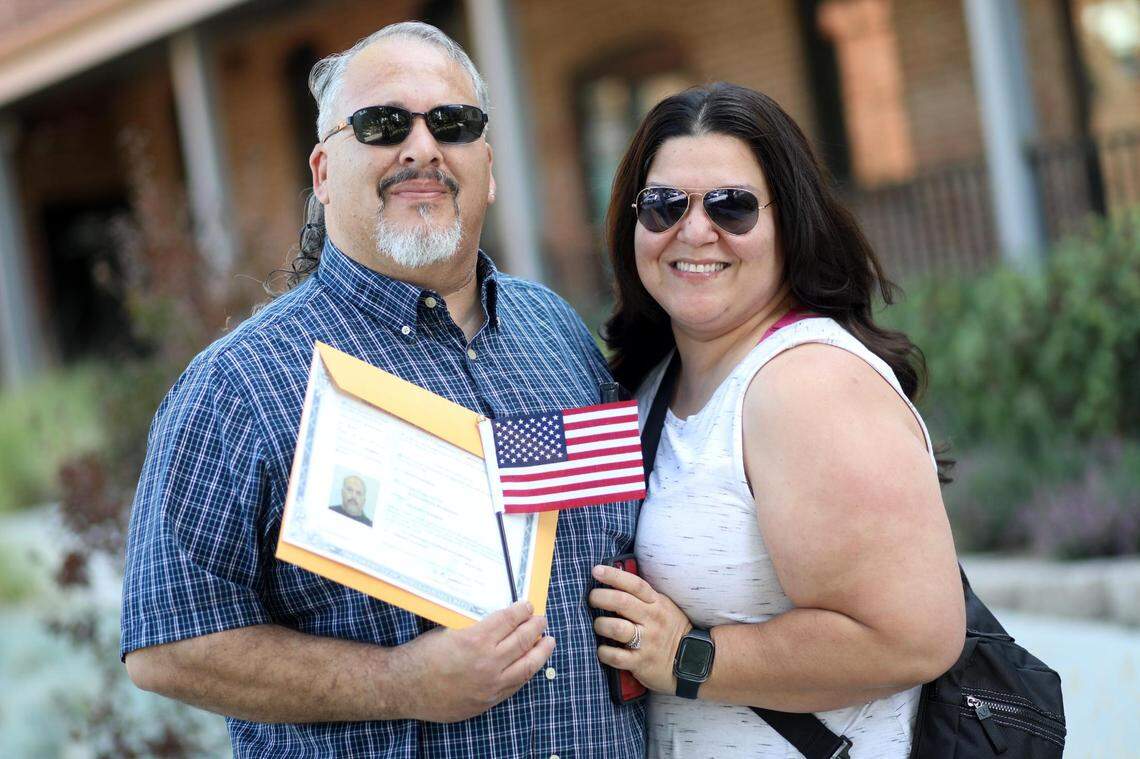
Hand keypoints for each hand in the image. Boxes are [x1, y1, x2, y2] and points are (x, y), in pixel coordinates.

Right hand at [396, 601, 554, 722]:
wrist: (404, 687)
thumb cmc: (422, 654)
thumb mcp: (449, 629)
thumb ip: (475, 625)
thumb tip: (498, 616)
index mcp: (476, 639)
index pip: (510, 619)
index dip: (522, 610)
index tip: (528, 605)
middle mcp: (488, 662)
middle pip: (523, 640)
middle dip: (536, 627)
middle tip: (541, 619)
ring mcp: (490, 685)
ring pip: (527, 666)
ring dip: (541, 651)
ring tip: (548, 641)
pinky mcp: (488, 701)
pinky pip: (515, 685)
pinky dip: (526, 672)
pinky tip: (531, 664)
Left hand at [588, 564, 691, 694]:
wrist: (695, 662)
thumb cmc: (671, 630)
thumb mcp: (663, 607)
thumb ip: (642, 596)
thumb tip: (615, 580)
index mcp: (656, 603)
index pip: (635, 584)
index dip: (614, 575)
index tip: (596, 570)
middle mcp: (652, 620)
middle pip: (621, 602)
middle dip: (600, 597)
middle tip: (592, 598)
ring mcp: (647, 642)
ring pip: (616, 628)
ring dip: (600, 624)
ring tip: (598, 625)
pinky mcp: (641, 663)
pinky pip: (616, 656)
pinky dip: (604, 652)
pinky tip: (602, 650)